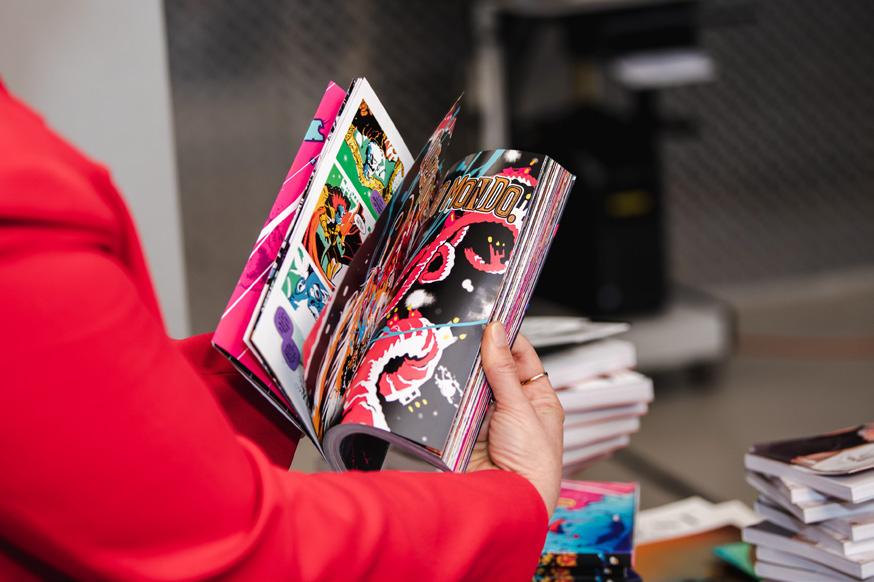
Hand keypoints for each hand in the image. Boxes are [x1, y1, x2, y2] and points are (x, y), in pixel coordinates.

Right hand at [468, 322, 563, 516]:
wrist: (508, 502)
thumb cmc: (532, 464)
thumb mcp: (520, 408)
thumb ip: (503, 370)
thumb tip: (496, 332)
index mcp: (539, 400)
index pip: (523, 358)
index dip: (507, 338)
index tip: (490, 319)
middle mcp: (513, 407)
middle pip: (493, 370)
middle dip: (480, 355)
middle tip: (463, 332)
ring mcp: (488, 419)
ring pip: (472, 386)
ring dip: (463, 375)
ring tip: (450, 353)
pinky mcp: (465, 432)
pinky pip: (455, 406)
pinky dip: (449, 396)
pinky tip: (442, 382)